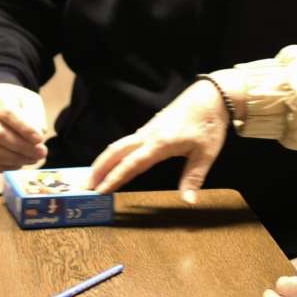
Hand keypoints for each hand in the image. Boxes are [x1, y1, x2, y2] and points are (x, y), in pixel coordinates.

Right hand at [0, 84, 46, 172]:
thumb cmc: (16, 103)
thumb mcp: (30, 101)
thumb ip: (35, 115)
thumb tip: (38, 134)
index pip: (7, 113)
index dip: (25, 128)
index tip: (40, 139)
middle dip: (23, 147)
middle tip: (41, 153)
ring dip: (15, 159)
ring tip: (33, 158)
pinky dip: (4, 167)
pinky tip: (18, 163)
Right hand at [89, 80, 228, 198]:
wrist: (211, 95)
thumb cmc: (209, 123)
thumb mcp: (206, 154)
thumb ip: (193, 178)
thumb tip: (188, 201)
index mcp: (160, 143)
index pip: (131, 164)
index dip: (114, 178)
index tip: (100, 191)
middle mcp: (148, 136)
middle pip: (116, 152)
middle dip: (99, 168)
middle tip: (85, 185)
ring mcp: (148, 130)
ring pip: (119, 145)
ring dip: (103, 160)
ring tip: (92, 176)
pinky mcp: (151, 127)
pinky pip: (126, 142)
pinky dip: (114, 153)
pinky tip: (112, 161)